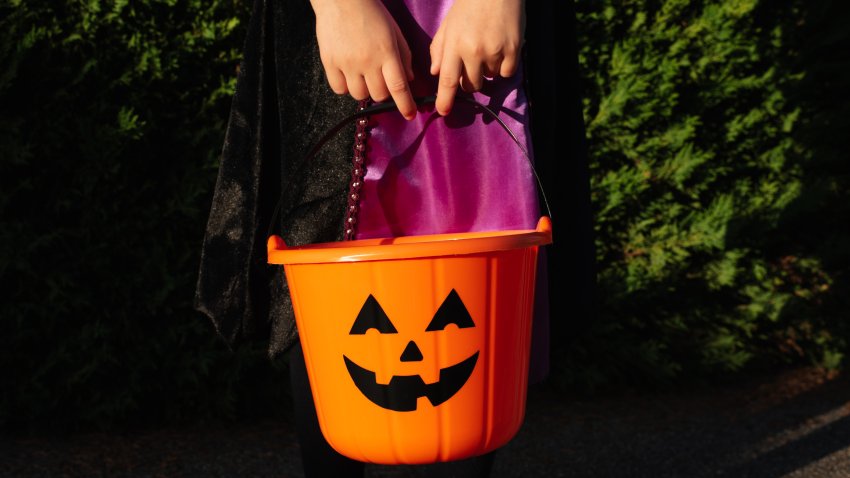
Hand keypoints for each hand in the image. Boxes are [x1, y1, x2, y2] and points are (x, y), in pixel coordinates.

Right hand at [311, 0, 416, 118]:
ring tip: (363, 75)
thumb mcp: (394, 33)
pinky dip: (346, 86)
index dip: (406, 105)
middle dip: (383, 93)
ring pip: (359, 95)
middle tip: (380, 80)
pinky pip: (339, 89)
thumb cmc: (372, 14)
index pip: (399, 87)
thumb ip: (404, 57)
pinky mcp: (330, 62)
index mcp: (387, 53)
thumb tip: (409, 80)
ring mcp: (347, 63)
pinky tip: (348, 74)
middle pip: (379, 95)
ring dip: (365, 90)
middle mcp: (367, 61)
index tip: (410, 115)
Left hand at [430, 0, 524, 115]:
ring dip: (487, 71)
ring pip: (489, 79)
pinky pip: (506, 73)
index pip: (447, 80)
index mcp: (454, 45)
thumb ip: (439, 49)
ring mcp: (495, 52)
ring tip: (488, 48)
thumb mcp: (448, 24)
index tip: (444, 111)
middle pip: (470, 86)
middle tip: (472, 64)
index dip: (445, 100)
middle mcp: (473, 52)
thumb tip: (435, 72)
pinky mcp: (513, 50)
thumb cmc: (470, 5)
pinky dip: (504, 67)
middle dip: (469, 81)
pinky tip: (502, 49)